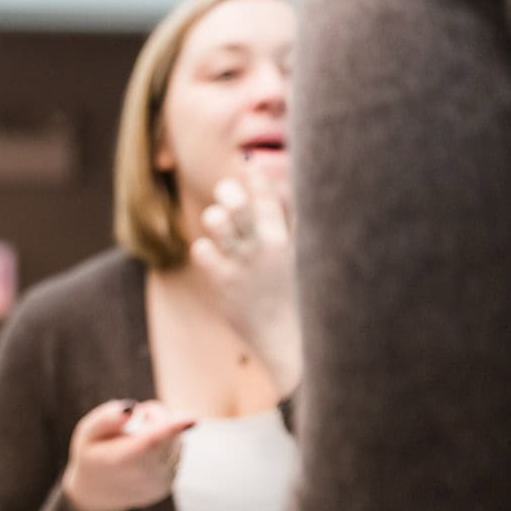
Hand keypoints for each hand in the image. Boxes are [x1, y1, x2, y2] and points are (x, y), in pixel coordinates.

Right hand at [61, 400, 195, 510]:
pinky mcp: (167, 486)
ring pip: (177, 443)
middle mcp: (144, 475)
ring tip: (138, 437)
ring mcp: (158, 483)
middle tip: (140, 414)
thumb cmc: (91, 455)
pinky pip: (177, 455)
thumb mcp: (88, 433)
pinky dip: (166, 446)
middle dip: (159, 416)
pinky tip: (145, 454)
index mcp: (121, 459)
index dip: (172, 428)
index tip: (192, 419)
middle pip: (169, 433)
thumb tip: (132, 407)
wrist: (95, 494)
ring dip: (164, 431)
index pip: (151, 441)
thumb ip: (106, 418)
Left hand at [189, 170, 302, 393]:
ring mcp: (242, 265)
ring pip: (217, 222)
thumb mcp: (308, 260)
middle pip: (239, 204)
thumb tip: (290, 198)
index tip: (250, 168)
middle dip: (230, 192)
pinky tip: (212, 252)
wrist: (292, 342)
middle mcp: (264, 248)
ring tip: (219, 223)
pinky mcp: (223, 283)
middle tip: (227, 192)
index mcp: (289, 240)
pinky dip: (204, 248)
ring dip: (216, 218)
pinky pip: (202, 251)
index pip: (271, 199)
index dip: (258, 180)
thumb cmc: (302, 298)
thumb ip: (298, 228)